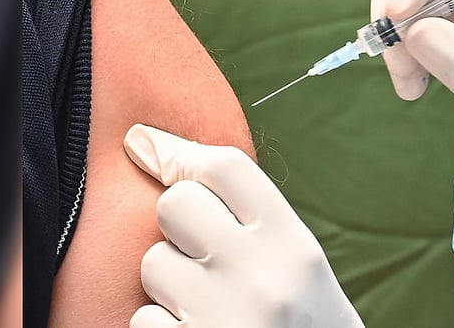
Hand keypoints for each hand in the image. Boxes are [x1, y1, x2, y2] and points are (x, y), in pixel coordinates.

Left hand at [123, 124, 363, 327]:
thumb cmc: (309, 325)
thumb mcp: (299, 265)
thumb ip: (252, 218)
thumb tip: (168, 156)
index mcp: (294, 244)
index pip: (226, 168)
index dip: (178, 152)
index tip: (146, 145)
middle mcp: (261, 274)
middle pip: (177, 204)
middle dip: (176, 222)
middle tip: (198, 248)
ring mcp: (223, 317)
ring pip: (153, 263)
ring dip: (167, 281)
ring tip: (205, 303)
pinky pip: (144, 320)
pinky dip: (162, 327)